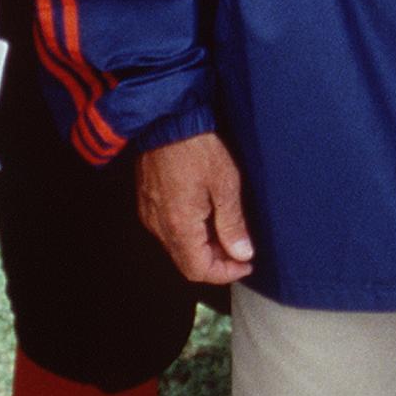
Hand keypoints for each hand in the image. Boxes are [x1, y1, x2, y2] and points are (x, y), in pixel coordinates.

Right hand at [138, 132, 255, 284]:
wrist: (169, 121)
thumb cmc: (198, 148)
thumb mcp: (226, 185)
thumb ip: (232, 224)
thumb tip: (242, 254)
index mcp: (178, 225)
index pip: (198, 270)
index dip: (225, 274)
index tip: (247, 264)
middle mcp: (159, 226)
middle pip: (187, 262)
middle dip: (217, 262)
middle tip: (242, 250)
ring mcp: (150, 215)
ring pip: (178, 248)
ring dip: (205, 248)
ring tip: (230, 232)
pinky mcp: (148, 204)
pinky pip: (170, 231)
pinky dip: (191, 234)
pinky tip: (210, 218)